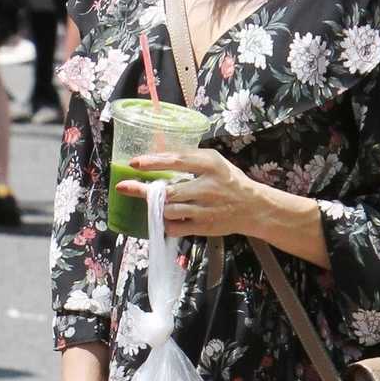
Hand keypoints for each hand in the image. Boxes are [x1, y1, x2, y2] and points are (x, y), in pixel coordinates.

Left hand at [119, 148, 269, 239]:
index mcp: (210, 164)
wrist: (253, 207)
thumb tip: (156, 153)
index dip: (152, 163)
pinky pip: (174, 227)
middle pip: (168, 191)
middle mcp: (208, 186)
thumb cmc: (229, 181)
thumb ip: (189, 158)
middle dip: (144, 191)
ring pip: (168, 210)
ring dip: (157, 208)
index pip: (176, 161)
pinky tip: (168, 218)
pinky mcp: (204, 226)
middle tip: (127, 188)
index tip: (134, 164)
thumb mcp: (214, 161)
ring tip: (156, 204)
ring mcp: (206, 208)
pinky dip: (166, 224)